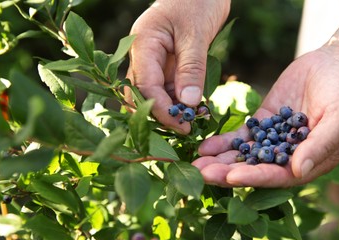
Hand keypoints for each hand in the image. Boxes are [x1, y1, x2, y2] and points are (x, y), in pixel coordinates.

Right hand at [125, 0, 229, 133]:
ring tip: (193, 120)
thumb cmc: (198, 1)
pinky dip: (178, 101)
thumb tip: (189, 103)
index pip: (144, 85)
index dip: (160, 108)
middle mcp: (142, 56)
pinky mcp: (166, 66)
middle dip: (159, 114)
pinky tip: (194, 107)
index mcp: (142, 44)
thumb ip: (191, 68)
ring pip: (153, 95)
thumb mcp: (196, 34)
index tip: (182, 123)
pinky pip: (167, 89)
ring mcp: (153, 62)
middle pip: (140, 94)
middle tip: (184, 127)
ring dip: (170, 110)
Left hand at [193, 47, 338, 186]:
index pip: (279, 176)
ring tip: (196, 163)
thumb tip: (298, 170)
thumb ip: (320, 145)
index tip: (231, 176)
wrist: (337, 64)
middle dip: (228, 172)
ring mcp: (274, 138)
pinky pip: (242, 135)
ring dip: (220, 160)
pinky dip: (224, 141)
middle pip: (256, 168)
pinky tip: (205, 146)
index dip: (256, 177)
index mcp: (310, 162)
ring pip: (245, 153)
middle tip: (201, 174)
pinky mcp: (264, 121)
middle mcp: (289, 155)